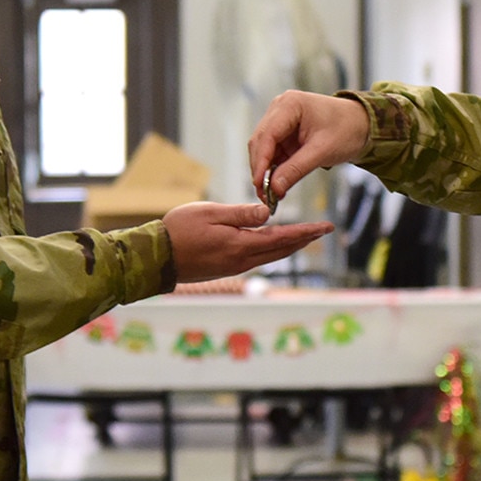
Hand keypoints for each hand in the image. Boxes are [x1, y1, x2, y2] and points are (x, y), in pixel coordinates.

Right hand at [162, 200, 331, 283]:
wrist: (156, 258)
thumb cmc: (179, 230)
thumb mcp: (211, 213)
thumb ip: (241, 213)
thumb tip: (269, 212)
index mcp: (241, 246)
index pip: (282, 237)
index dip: (306, 232)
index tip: (325, 227)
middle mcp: (242, 261)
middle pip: (282, 250)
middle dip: (304, 239)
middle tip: (324, 230)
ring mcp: (235, 267)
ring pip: (271, 255)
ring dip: (290, 245)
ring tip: (306, 236)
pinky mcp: (227, 268)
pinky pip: (258, 258)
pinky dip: (274, 249)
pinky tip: (276, 242)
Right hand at [247, 91, 371, 205]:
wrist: (363, 124)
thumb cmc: (348, 129)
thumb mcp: (322, 151)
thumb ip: (296, 169)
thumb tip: (274, 188)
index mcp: (289, 105)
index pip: (267, 135)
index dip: (261, 162)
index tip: (259, 184)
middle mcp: (280, 109)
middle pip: (261, 142)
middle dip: (261, 169)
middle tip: (264, 195)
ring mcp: (281, 120)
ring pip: (264, 149)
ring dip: (265, 172)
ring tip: (270, 195)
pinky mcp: (284, 133)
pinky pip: (273, 153)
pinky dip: (273, 169)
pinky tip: (276, 186)